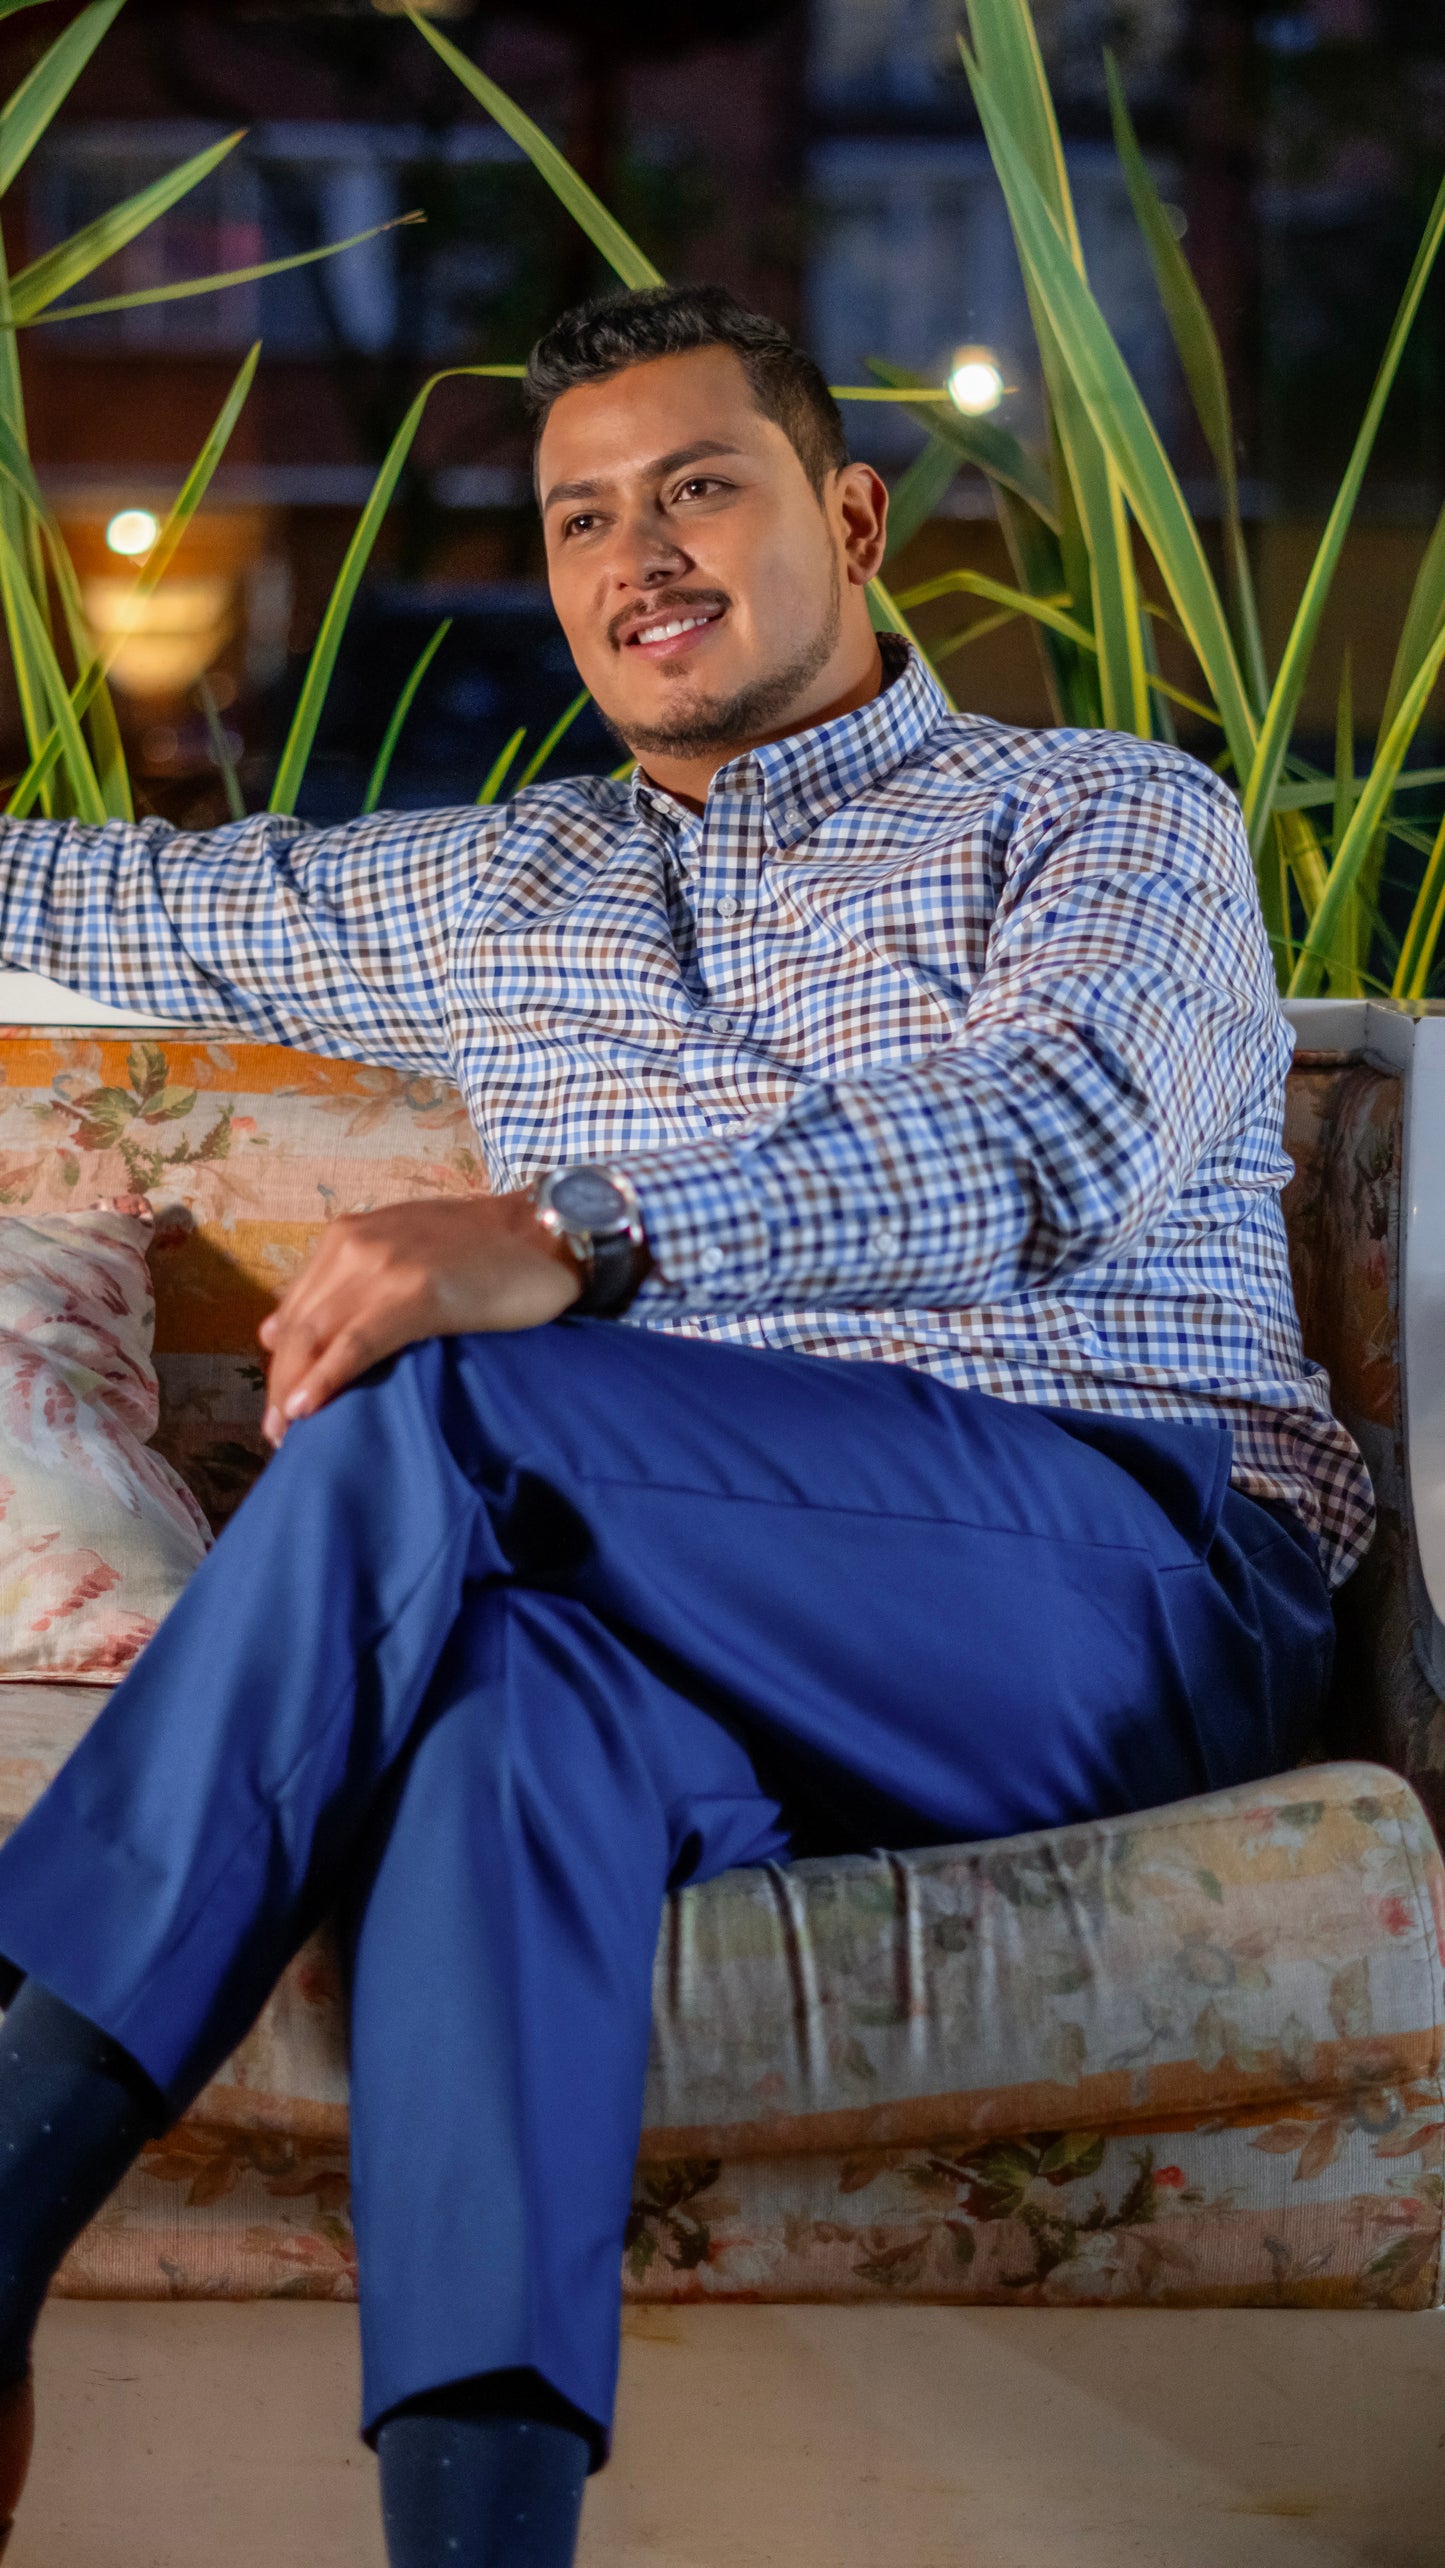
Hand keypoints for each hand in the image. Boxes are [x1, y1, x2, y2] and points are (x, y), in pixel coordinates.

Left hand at [257, 1191, 581, 1444]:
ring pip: (316, 1337)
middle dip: (280, 1383)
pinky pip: (356, 1344)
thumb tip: (276, 1332)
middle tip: (276, 1434)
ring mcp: (382, 1267)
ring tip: (284, 1435)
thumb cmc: (487, 1252)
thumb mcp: (404, 1255)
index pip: (296, 1308)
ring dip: (293, 1390)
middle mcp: (354, 1247)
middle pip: (298, 1326)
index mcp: (348, 1237)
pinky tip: (306, 1409)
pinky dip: (326, 1378)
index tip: (282, 1402)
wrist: (550, 1231)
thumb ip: (347, 1285)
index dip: (284, 1360)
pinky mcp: (415, 1293)